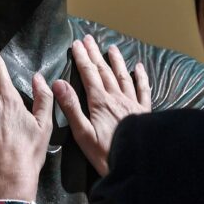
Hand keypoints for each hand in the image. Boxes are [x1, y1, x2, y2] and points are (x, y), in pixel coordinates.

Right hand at [53, 35, 150, 175]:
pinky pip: (143, 90)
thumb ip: (71, 107)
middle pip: (104, 71)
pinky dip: (140, 77)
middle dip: (95, 54)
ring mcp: (132, 104)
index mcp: (99, 102)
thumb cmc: (105, 153)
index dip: (82, 58)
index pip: (89, 74)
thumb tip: (58, 83)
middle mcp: (117, 98)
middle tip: (88, 39)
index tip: (76, 44)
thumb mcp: (82, 134)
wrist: (136, 164)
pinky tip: (138, 68)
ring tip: (111, 48)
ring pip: (123, 77)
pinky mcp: (145, 112)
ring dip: (116, 61)